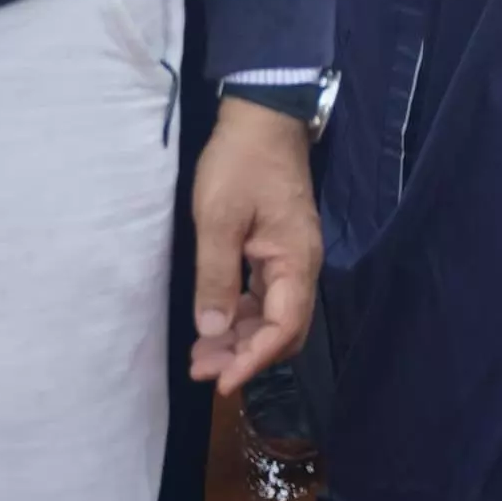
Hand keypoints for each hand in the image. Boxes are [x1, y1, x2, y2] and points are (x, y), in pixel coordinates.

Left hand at [190, 99, 318, 393]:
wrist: (263, 118)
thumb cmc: (240, 164)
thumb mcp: (218, 219)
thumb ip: (216, 276)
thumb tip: (212, 329)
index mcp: (294, 259)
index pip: (284, 325)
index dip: (254, 359)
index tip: (221, 382)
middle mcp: (300, 265)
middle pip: (284, 329)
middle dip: (246, 356)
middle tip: (202, 371)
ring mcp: (290, 258)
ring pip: (273, 315)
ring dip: (241, 340)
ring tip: (201, 356)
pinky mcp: (277, 250)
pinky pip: (265, 297)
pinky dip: (242, 317)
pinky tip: (215, 323)